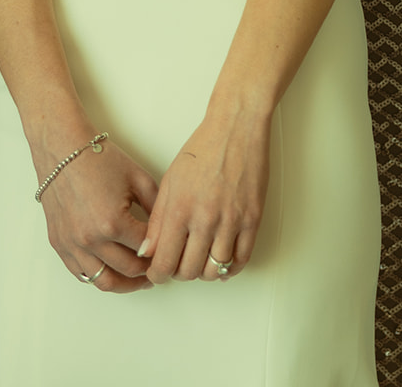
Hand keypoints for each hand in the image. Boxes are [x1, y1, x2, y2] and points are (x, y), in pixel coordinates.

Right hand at [39, 136, 158, 294]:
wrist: (63, 149)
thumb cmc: (99, 159)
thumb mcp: (138, 178)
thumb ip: (156, 207)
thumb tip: (167, 230)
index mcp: (113, 223)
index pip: (146, 250)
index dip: (162, 251)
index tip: (169, 251)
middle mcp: (91, 240)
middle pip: (128, 270)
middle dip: (148, 271)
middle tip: (159, 268)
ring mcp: (72, 245)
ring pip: (104, 281)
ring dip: (125, 284)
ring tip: (139, 278)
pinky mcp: (59, 244)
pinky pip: (82, 274)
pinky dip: (99, 276)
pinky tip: (113, 269)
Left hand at [141, 109, 270, 285]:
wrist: (236, 127)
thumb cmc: (203, 148)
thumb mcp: (170, 180)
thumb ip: (158, 219)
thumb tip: (149, 251)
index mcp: (180, 208)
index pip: (164, 262)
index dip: (158, 274)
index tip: (158, 273)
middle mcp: (205, 218)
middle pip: (189, 271)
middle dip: (179, 273)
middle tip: (178, 264)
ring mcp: (231, 220)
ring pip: (214, 271)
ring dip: (204, 272)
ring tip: (200, 260)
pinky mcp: (252, 219)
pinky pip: (241, 260)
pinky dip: (229, 269)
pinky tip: (222, 262)